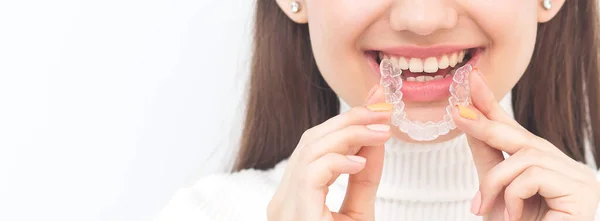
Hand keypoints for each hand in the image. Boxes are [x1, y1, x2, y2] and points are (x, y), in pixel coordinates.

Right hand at [267, 85, 391, 220]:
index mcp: (295, 196)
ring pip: (310, 151)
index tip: (376, 104)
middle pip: (311, 141)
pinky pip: (310, 173)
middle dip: (350, 119)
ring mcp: (285, 206)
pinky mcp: (295, 213)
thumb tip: (376, 141)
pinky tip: (359, 162)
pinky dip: (336, 161)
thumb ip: (364, 180)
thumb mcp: (358, 212)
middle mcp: (284, 198)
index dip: (345, 122)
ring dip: (350, 134)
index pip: (315, 146)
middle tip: (384, 109)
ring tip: (382, 131)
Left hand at [453, 69, 599, 220]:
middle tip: (457, 113)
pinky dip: (513, 195)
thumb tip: (467, 117)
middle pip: (520, 136)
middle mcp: (564, 168)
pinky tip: (513, 216)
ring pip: (522, 156)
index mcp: (544, 168)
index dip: (493, 106)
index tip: (473, 80)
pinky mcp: (582, 191)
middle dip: (485, 125)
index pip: (515, 131)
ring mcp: (578, 178)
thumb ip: (487, 159)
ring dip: (495, 183)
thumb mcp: (495, 192)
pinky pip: (532, 174)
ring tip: (485, 209)